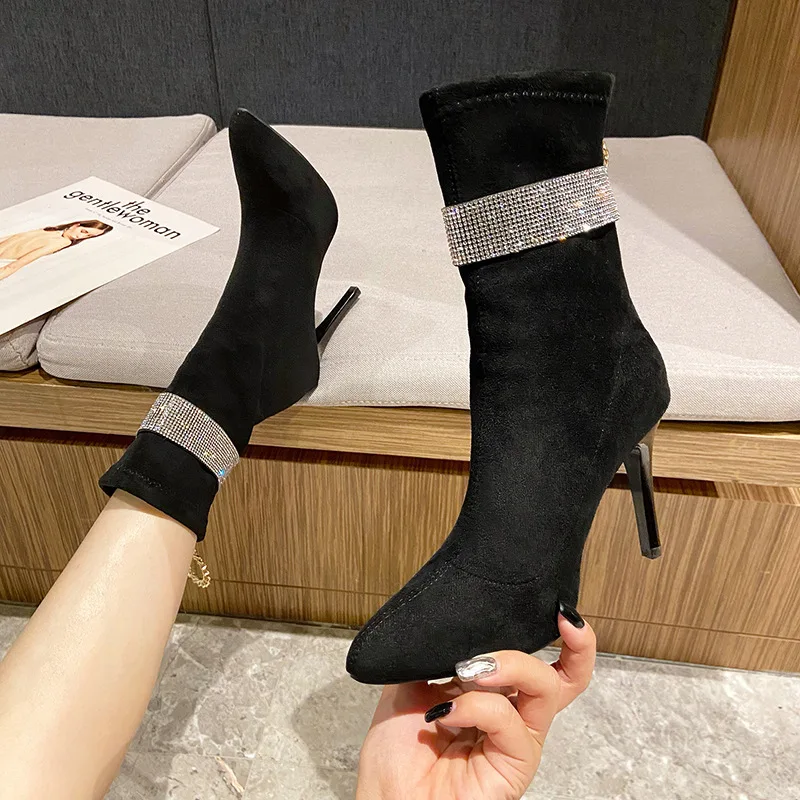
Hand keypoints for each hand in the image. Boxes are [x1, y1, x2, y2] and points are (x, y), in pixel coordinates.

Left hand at [355, 613, 595, 799]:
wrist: (384, 796)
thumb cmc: (395, 751)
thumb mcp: (411, 680)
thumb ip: (439, 652)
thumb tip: (457, 621)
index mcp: (492, 693)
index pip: (545, 664)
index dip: (569, 641)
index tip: (561, 612)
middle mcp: (511, 715)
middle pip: (563, 677)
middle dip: (565, 646)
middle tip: (536, 630)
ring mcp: (515, 742)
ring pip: (545, 689)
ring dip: (510, 665)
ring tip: (470, 670)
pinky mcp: (514, 768)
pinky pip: (510, 723)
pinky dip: (477, 706)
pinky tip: (447, 711)